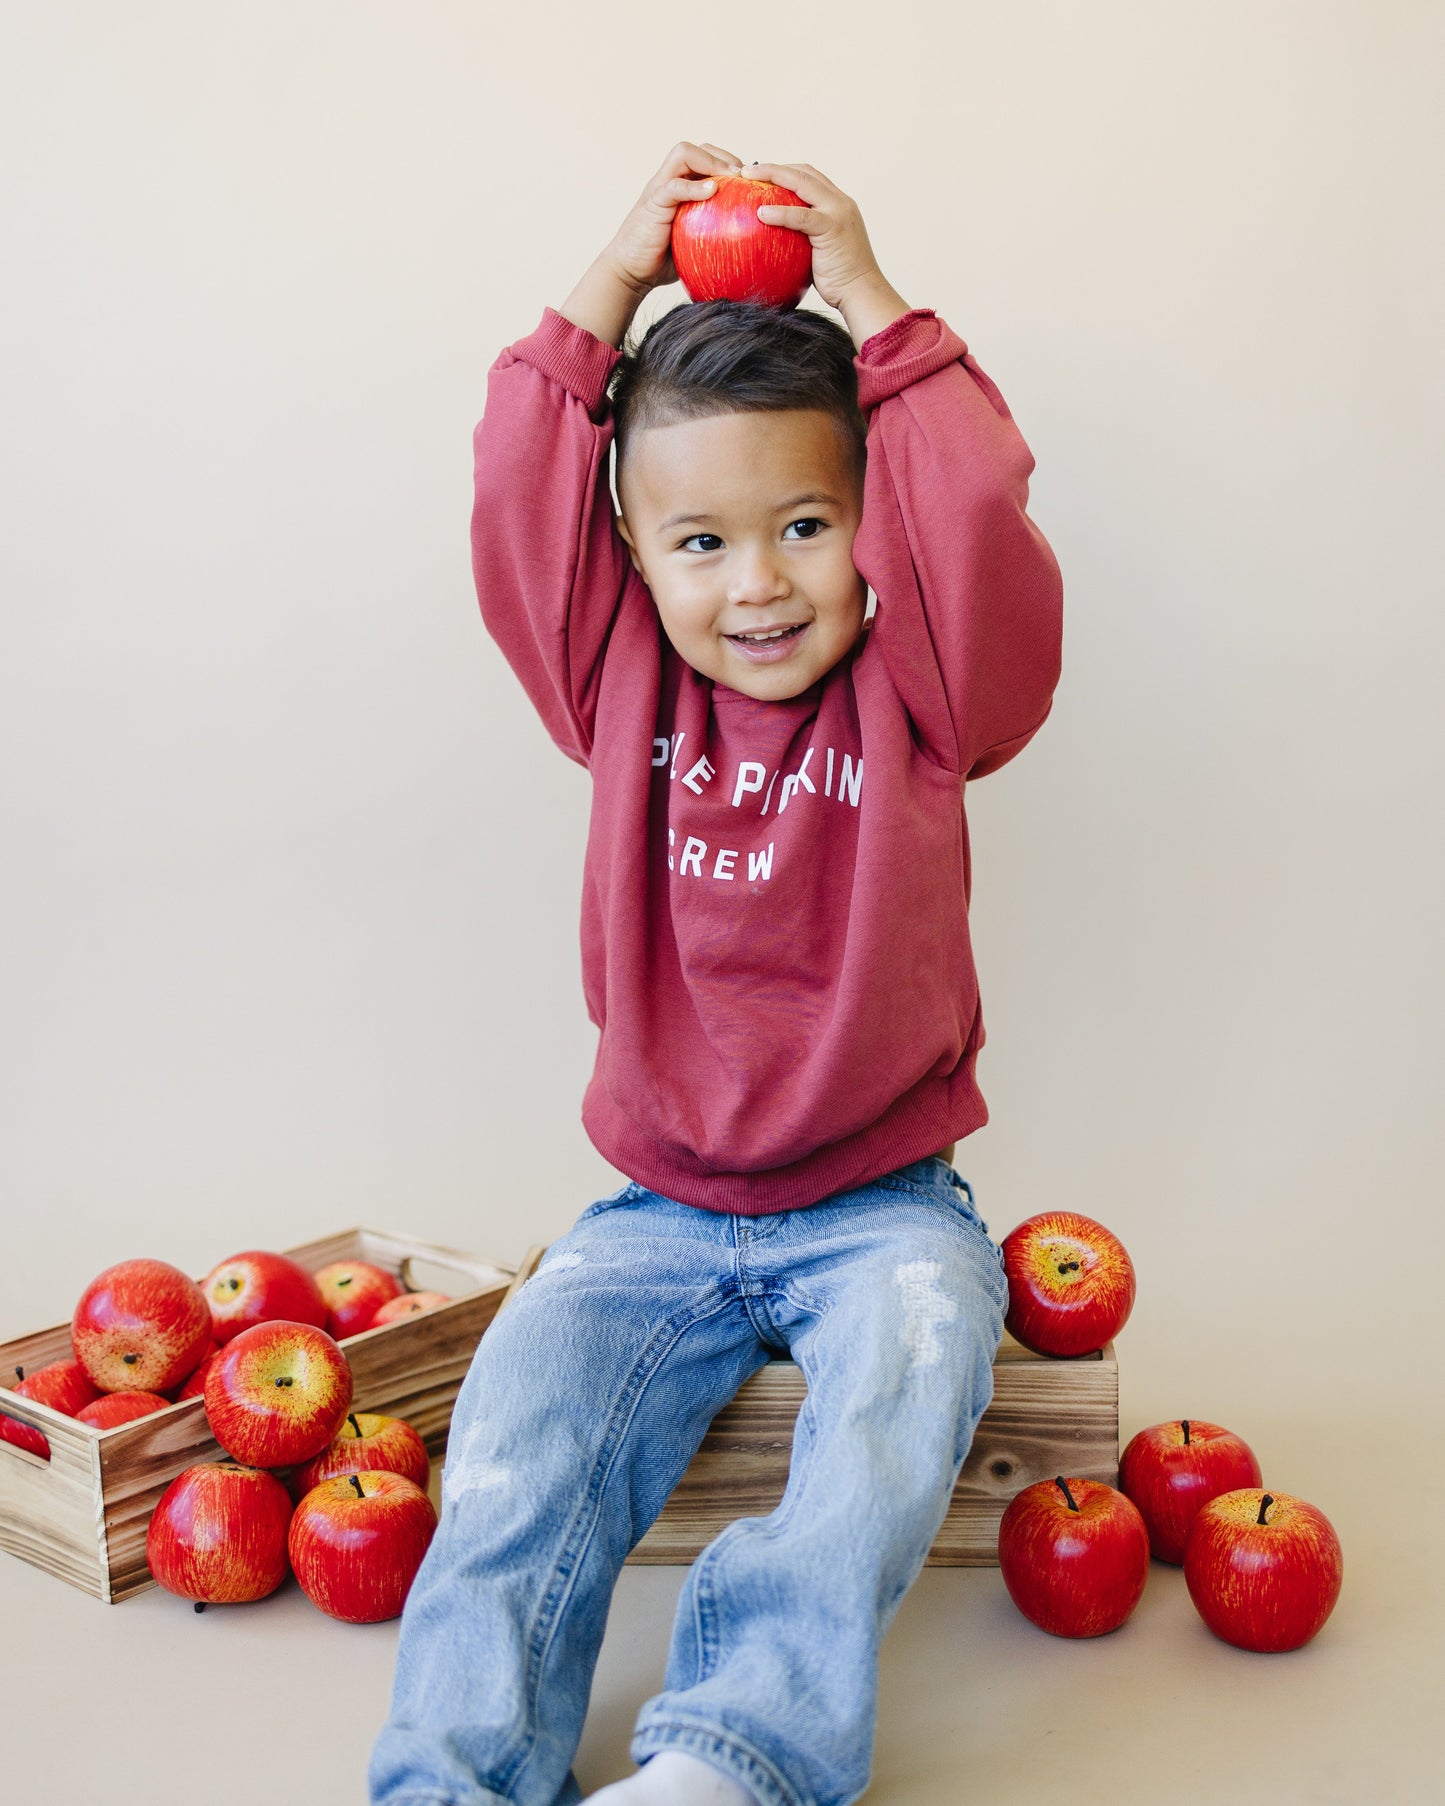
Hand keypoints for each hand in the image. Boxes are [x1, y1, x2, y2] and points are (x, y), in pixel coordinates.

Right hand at [605, 141, 747, 296]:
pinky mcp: (653, 204)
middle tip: (744, 176)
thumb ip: (713, 230)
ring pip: (683, 153)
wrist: (631, 271)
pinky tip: (712, 192)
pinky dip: (694, 187)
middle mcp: (669, 181)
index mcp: (679, 187)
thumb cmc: (663, 260)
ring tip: (731, 178)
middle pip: (696, 148)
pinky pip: (674, 186)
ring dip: (711, 162)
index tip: (748, 181)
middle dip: (723, 156)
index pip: (704, 156)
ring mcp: (659, 189)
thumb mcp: (694, 241)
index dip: (727, 161)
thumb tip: (748, 239)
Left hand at [743, 160, 909, 339]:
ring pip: (801, 182)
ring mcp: (837, 212)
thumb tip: (778, 242)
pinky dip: (780, 212)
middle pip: (803, 172)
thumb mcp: (821, 251)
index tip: (760, 175)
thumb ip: (805, 238)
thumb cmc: (839, 280)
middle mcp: (840, 202)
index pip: (809, 177)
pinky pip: (801, 216)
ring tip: (747, 177)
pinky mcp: (832, 228)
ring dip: (772, 175)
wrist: (861, 292)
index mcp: (838, 203)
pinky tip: (760, 213)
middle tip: (746, 171)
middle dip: (773, 167)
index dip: (784, 171)